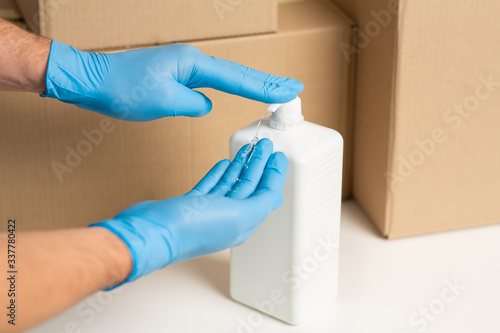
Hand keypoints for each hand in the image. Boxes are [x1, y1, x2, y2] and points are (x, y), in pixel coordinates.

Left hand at [42, 41, 303, 120]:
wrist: (93, 81)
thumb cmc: (122, 90)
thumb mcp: (163, 102)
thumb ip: (192, 103)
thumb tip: (206, 105)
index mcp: (192, 64)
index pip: (237, 79)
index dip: (264, 87)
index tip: (287, 91)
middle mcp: (192, 60)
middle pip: (238, 73)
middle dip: (266, 82)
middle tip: (292, 88)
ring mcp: (184, 65)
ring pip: (227, 75)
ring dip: (251, 84)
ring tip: (273, 89)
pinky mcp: (176, 74)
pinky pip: (212, 80)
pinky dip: (231, 86)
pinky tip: (237, 89)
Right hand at [90, 139, 286, 284]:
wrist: (153, 231)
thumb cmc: (192, 228)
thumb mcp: (238, 215)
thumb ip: (261, 203)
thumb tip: (276, 195)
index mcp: (242, 223)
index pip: (265, 195)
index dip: (273, 174)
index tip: (279, 156)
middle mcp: (227, 218)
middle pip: (249, 186)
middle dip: (259, 165)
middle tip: (265, 146)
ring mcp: (208, 211)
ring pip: (230, 184)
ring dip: (241, 165)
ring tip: (249, 149)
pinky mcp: (190, 205)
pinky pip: (211, 186)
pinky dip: (219, 173)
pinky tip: (224, 163)